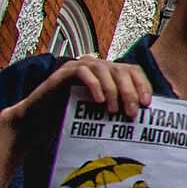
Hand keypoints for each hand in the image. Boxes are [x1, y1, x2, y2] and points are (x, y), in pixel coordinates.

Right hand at [0, 55, 152, 183]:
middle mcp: (96, 66)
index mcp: (108, 74)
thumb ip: (120, 108)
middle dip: (130, 91)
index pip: (132, 71)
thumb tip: (145, 116)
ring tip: (113, 110)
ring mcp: (79, 67)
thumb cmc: (72, 118)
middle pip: (121, 70)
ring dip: (113, 90)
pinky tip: (97, 101)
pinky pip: (83, 72)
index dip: (142, 85)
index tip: (146, 104)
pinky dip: (93, 85)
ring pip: (104, 70)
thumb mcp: (102, 113)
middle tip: (131, 112)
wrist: (38, 121)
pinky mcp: (63, 73)